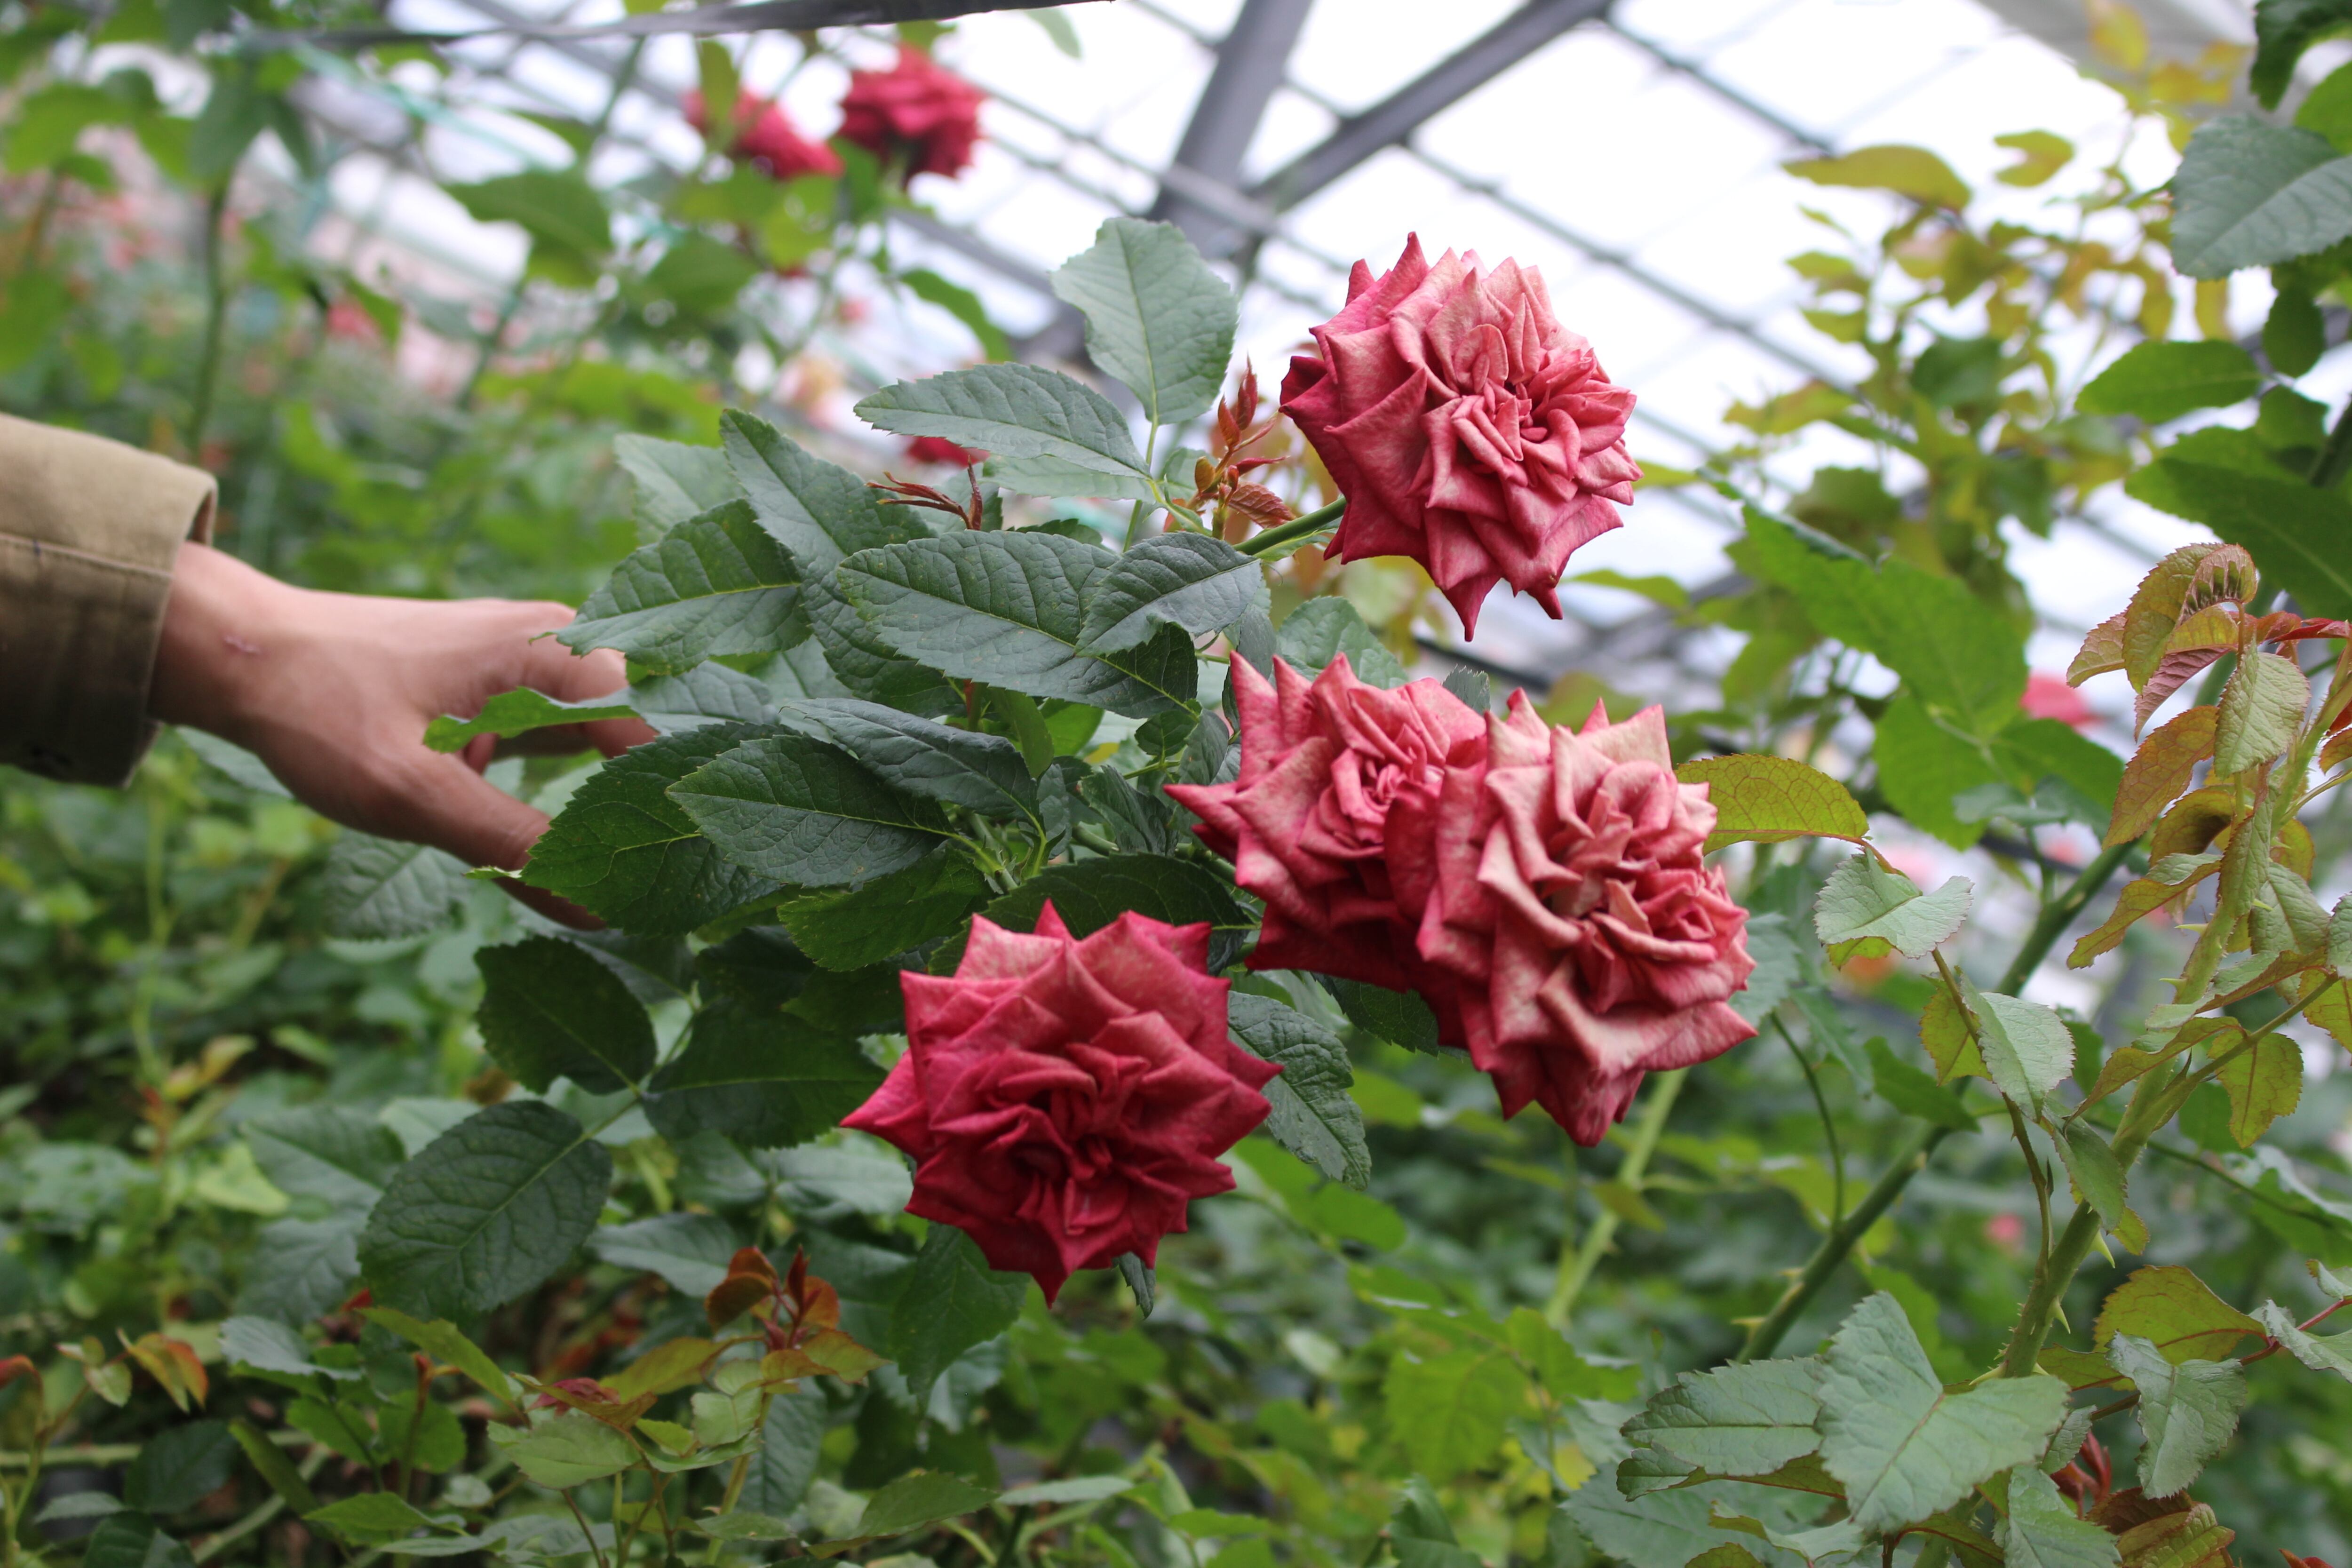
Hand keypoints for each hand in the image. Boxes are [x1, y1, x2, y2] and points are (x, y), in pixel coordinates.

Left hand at [149, 542, 658, 924]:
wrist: (240, 657)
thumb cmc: (319, 709)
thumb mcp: (414, 792)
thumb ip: (512, 849)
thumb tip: (602, 912)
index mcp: (550, 649)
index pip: (655, 725)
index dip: (677, 798)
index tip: (688, 868)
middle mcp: (556, 648)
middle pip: (645, 731)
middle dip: (661, 805)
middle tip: (675, 885)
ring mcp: (532, 671)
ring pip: (610, 744)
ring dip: (623, 803)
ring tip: (650, 875)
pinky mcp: (506, 696)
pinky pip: (567, 746)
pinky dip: (581, 795)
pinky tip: (593, 847)